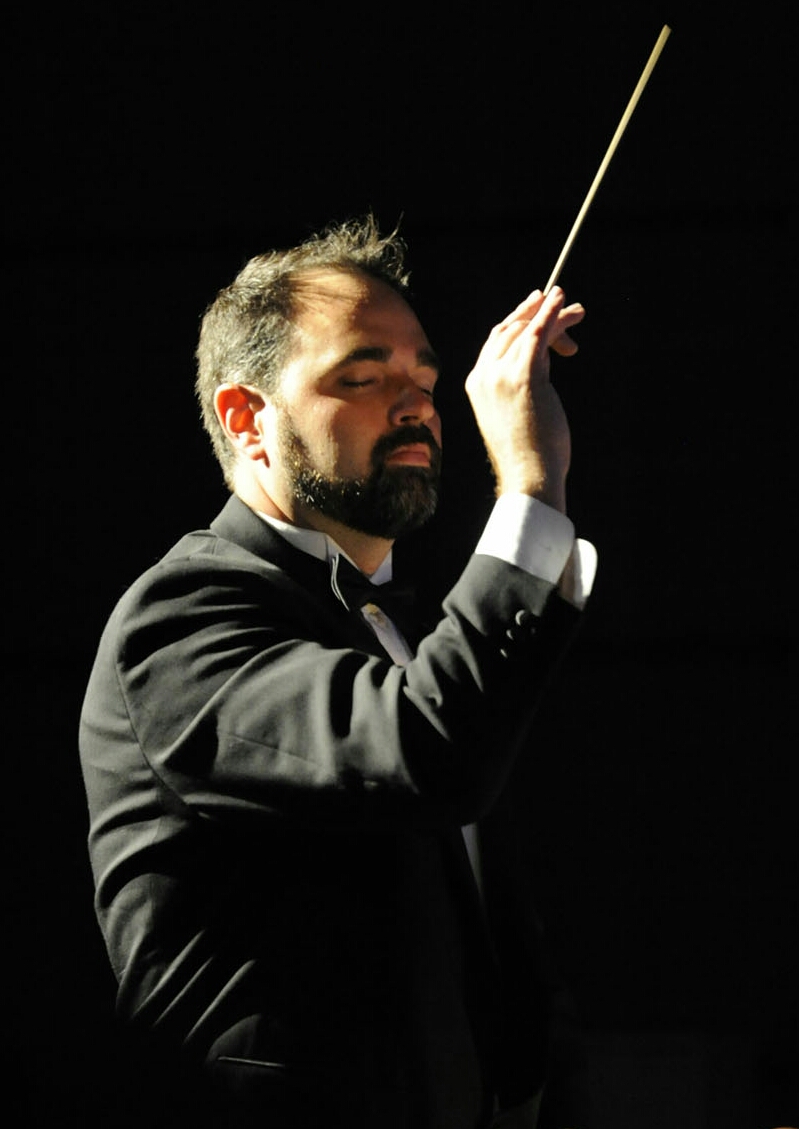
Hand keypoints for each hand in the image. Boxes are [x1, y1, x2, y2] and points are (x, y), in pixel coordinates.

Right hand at [465, 287, 584, 511]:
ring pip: (527, 330)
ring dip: (553, 314)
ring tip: (577, 310)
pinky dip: (551, 314)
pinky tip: (562, 302)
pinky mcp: (523, 375)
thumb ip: (522, 384)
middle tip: (558, 300)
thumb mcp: (518, 411)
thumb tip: (544, 362)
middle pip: (510, 330)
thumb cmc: (529, 453)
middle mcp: (483, 374)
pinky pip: (538, 334)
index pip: (495, 342)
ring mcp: (501, 374)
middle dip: (536, 313)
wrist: (528, 475)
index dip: (517, 322)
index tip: (536, 310)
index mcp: (476, 384)